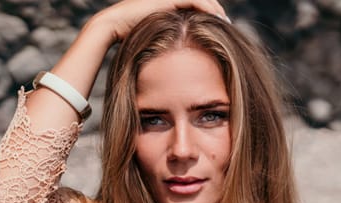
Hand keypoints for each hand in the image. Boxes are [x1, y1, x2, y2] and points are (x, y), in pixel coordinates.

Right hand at [93, 0, 227, 41]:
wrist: (112, 26)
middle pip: (200, 0)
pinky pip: (195, 0)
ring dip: (215, 8)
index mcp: (166, 6)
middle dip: (215, 10)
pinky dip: (208, 7)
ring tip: (225, 21)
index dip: (207, 14)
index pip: (193, 7)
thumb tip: (172, 58)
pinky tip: (217, 17)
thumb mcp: (151, 40)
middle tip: (227, 23)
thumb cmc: (126, 39)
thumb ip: (163, 42)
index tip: (218, 28)